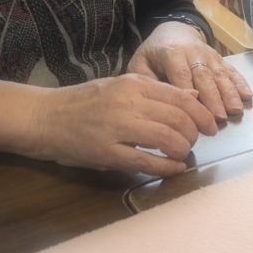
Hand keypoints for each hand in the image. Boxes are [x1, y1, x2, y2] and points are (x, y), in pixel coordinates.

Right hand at [0, 75, 219, 175]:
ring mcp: (116, 128)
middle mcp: (128, 102)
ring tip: (184, 154)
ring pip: (167, 138)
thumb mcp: (120, 86)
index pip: (181, 96)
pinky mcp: (105, 153)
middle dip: (195, 133)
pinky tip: (174, 169)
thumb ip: (153, 91)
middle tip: (195, 142)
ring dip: (183, 149)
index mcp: (133, 83)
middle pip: (179, 118)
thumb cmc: (83, 101)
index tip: (209, 125)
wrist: (42, 116)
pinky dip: (166, 167)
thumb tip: (192, 97)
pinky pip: (145, 161)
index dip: (201, 113)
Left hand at [127, 22, 252, 120]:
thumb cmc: (153, 54)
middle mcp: (194, 53)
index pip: (181, 75)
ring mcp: (210, 55)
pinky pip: (232, 71)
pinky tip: (248, 96)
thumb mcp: (140, 65)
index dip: (189, 93)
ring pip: (221, 75)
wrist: (174, 30)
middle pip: (205, 77)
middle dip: (213, 98)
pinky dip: (241, 83)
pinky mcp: (220, 58)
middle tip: (219, 118)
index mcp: (171, 53)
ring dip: (229, 93)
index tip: (193, 113)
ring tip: (235, 110)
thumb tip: (168, 99)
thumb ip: (148, 82)